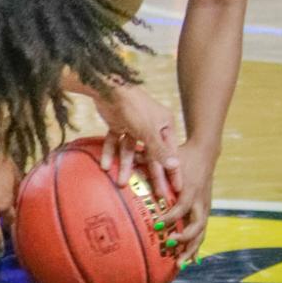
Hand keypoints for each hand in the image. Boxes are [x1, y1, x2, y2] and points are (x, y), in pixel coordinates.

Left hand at [92, 83, 181, 201]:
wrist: (107, 87)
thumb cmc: (133, 106)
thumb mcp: (148, 130)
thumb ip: (159, 150)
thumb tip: (175, 165)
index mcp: (164, 125)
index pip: (170, 153)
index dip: (173, 172)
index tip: (177, 190)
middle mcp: (151, 125)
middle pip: (151, 154)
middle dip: (151, 174)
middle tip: (154, 195)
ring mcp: (133, 125)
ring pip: (130, 150)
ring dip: (125, 165)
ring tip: (121, 182)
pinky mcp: (118, 123)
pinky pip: (114, 142)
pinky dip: (110, 152)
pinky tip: (105, 165)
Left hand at [160, 140, 215, 263]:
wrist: (205, 152)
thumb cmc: (182, 153)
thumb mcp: (169, 154)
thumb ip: (149, 157)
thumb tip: (127, 158)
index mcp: (190, 188)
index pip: (181, 207)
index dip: (170, 217)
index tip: (157, 225)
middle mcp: (200, 200)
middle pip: (196, 224)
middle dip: (184, 238)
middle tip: (169, 246)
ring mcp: (205, 206)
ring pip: (201, 232)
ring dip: (191, 248)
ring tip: (179, 264)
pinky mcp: (206, 210)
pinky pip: (202, 231)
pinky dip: (196, 246)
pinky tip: (188, 259)